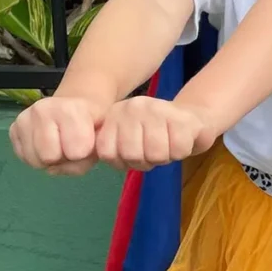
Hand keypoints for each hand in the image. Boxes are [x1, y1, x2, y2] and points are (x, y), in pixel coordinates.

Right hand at [9, 95, 104, 175]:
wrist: (76, 105)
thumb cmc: (93, 123)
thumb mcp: (103, 136)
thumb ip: (90, 157)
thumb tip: (54, 168)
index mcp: (72, 108)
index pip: (77, 152)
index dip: (84, 154)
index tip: (87, 143)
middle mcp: (44, 109)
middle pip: (50, 157)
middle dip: (63, 158)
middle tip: (70, 146)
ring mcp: (25, 117)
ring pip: (34, 160)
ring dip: (49, 161)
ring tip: (59, 145)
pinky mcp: (13, 127)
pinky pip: (23, 158)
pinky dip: (36, 158)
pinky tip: (46, 144)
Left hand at [96, 95, 216, 171]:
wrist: (194, 118)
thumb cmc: (157, 136)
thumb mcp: (126, 143)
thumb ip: (110, 150)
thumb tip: (77, 163)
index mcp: (114, 115)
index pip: (107, 153)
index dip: (123, 162)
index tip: (135, 152)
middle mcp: (133, 107)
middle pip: (133, 155)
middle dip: (147, 161)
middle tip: (155, 150)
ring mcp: (158, 109)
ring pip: (156, 154)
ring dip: (166, 156)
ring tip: (168, 144)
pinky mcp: (182, 117)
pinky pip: (179, 150)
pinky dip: (183, 151)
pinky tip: (182, 139)